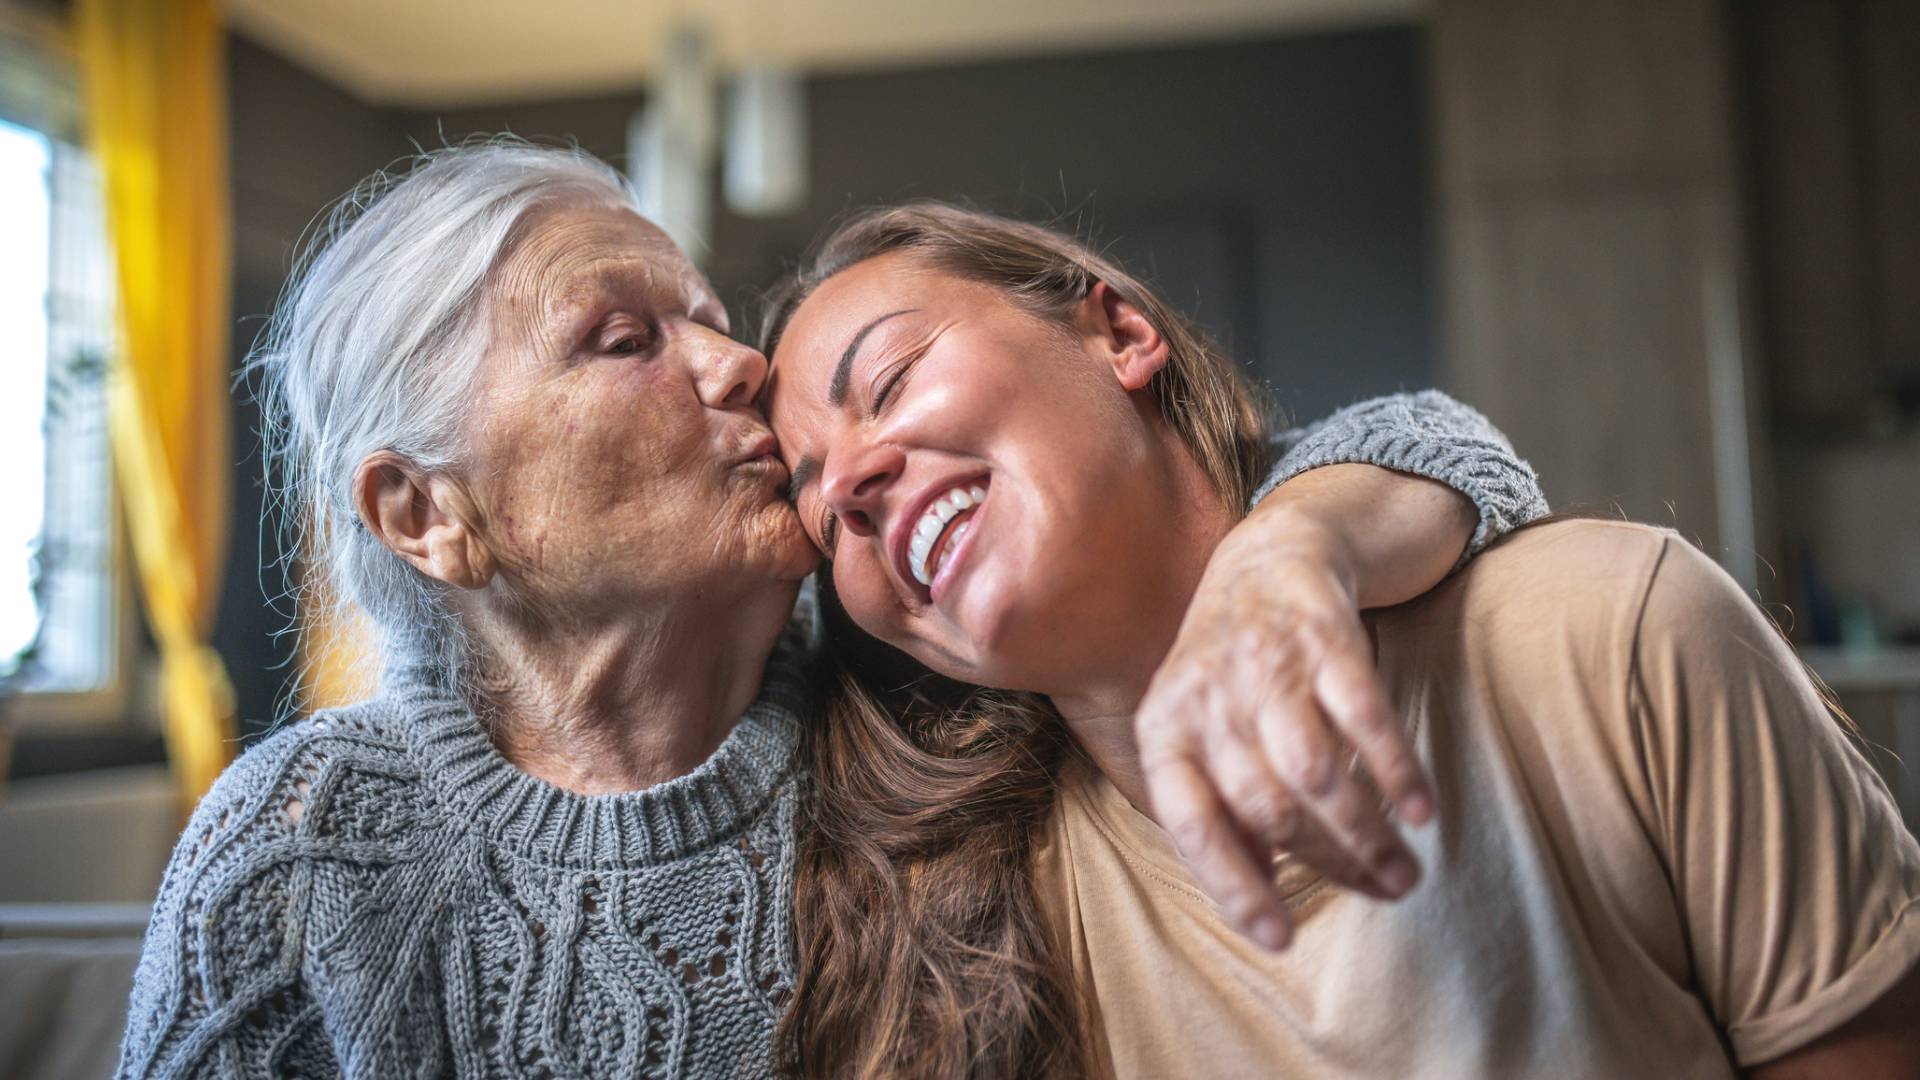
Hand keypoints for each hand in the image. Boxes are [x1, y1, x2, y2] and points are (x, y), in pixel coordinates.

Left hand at [1135, 515, 1434, 950]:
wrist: (1267, 557)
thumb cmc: (1234, 673)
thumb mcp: (1204, 735)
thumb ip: (1222, 811)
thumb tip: (1257, 901)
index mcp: (1164, 732)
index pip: (1190, 823)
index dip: (1234, 885)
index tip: (1282, 938)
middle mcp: (1206, 699)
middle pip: (1267, 806)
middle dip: (1329, 864)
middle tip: (1385, 892)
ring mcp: (1264, 666)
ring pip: (1312, 772)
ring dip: (1363, 831)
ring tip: (1405, 870)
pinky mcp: (1321, 638)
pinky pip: (1361, 715)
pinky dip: (1393, 768)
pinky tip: (1420, 811)